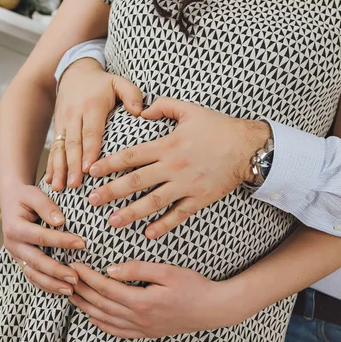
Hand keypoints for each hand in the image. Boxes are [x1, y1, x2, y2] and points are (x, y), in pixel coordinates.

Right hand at [0, 183, 85, 295]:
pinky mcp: (21, 260)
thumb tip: (60, 221)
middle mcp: (13, 244)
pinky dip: (46, 285)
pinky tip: (61, 290)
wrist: (11, 201)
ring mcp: (16, 255)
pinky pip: (32, 276)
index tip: (83, 244)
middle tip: (76, 278)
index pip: (41, 237)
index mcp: (14, 228)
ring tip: (71, 290)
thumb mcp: (33, 194)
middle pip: (36, 262)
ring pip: (33, 274)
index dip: (62, 241)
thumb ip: (46, 206)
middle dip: (57, 271)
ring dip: (52, 284)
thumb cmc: (25, 196)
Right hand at [46, 58, 143, 190]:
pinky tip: (51, 180)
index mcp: (92, 107)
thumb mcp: (118, 81)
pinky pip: (54, 148)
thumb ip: (131, 94)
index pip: (91, 132)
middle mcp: (74, 115)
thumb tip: (140, 112)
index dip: (89, 151)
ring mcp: (63, 122)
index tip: (89, 169)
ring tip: (60, 187)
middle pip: (73, 144)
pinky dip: (51, 165)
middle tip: (75, 185)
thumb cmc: (102, 82)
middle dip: (73, 166)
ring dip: (59, 169)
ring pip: (60, 148)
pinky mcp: (57, 127)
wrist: (74, 72)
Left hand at [68, 261, 250, 338]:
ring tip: (70, 294)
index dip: (87, 276)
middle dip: (80, 290)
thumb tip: (111, 269)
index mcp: (143, 301)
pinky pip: (118, 332)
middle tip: (65, 277)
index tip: (74, 264)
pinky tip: (93, 316)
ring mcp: (142, 328)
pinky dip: (101, 324)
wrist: (213, 309)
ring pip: (105, 319)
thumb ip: (138, 269)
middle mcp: (139, 319)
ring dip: (85, 307)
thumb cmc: (193, 286)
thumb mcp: (167, 271)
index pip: (106, 288)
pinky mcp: (147, 332)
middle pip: (100, 304)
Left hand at [87, 97, 270, 238]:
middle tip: (91, 201)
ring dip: (131, 213)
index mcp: (167, 145)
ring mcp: (186, 185)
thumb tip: (141, 112)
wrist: (248, 147)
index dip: (109, 163)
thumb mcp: (189, 110)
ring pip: (153, 202)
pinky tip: (149, 234)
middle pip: (136, 182)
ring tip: (113, 221)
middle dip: (111, 192)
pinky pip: (178, 215)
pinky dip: (164, 225)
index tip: (92, 171)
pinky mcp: (199, 199)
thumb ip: (162, 107)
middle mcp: (173, 167)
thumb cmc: (217, 127)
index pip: (131, 156)